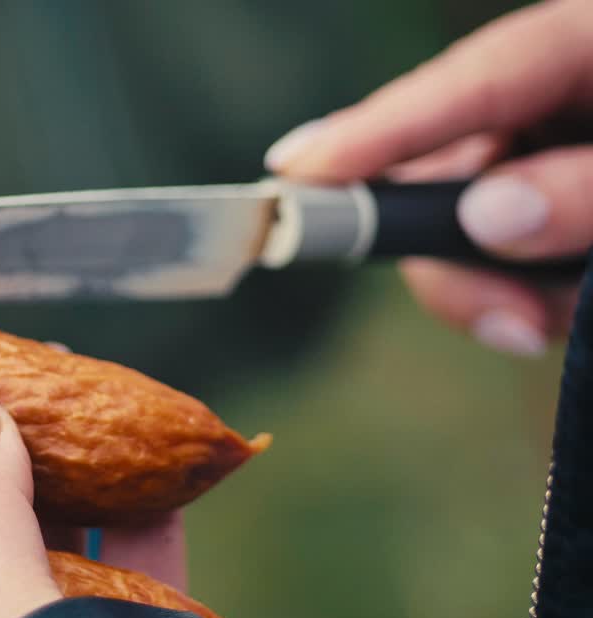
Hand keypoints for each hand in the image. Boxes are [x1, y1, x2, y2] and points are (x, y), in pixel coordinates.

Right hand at [264, 0, 592, 356]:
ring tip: (551, 328)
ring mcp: (550, 160)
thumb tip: (488, 216)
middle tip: (512, 325)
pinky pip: (496, 259)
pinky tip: (558, 317)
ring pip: (461, 227)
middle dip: (457, 258)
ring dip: (495, 292)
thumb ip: (586, 191)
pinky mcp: (548, 214)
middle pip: (451, 168)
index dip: (383, 126)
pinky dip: (520, 299)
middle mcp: (557, 101)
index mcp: (591, 49)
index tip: (295, 168)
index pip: (474, 78)